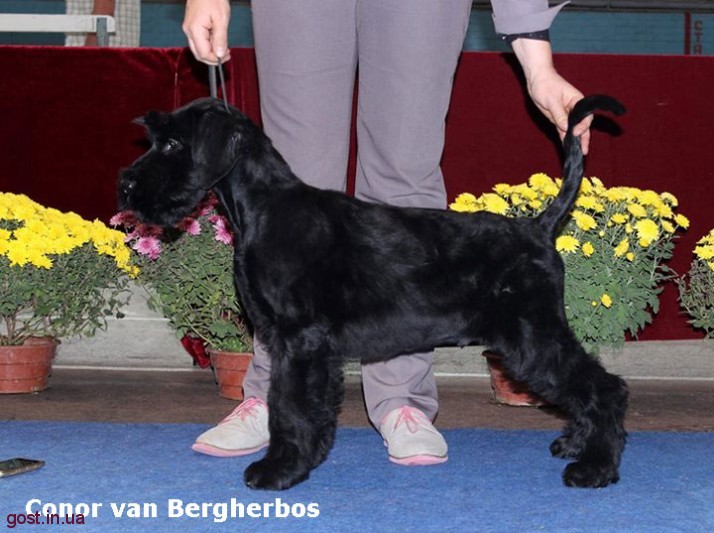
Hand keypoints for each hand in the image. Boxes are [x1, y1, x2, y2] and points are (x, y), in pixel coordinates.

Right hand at [183, 0, 231, 64]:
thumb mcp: (221, 19)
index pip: (203, 54)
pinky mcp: (192, 27)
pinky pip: (199, 42)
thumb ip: (220, 39)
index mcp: (195, 30)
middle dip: (212, 58)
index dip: (215, 59)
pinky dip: (209, 45)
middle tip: (226, 54)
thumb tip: (219, 55)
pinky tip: (217, 41)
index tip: (226, 56)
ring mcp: (189, 29)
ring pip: (199, 49)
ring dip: (211, 52)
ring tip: (224, 48)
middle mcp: (189, 31)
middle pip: (199, 54)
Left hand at [511, 39, 590, 153]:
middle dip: (583, 138)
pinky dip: (565, 138)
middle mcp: (575, 109)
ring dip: (575, 141)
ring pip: (573, 130)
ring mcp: (567, 115)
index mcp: (578, 101)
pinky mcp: (558, 119)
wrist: (537, 81)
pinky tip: (567, 147)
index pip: (585, 116)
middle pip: (582, 125)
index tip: (575, 133)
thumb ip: (559, 114)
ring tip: (578, 153)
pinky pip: (563, 131)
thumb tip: (566, 128)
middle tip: (583, 151)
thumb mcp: (552, 100)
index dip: (582, 126)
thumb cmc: (546, 85)